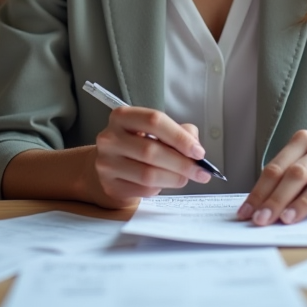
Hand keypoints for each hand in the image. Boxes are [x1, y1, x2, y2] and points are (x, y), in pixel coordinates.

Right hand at [89, 106, 211, 206]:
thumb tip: (196, 148)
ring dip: (174, 178)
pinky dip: (160, 188)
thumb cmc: (138, 143)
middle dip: (182, 163)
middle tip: (201, 172)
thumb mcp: (156, 130)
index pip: (155, 121)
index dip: (180, 137)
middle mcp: (110, 137)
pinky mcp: (109, 185)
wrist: (111, 163)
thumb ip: (179, 132)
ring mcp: (106, 163)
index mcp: (123, 116)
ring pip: (148, 174)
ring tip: (185, 178)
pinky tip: (164, 183)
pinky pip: (143, 189)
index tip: (198, 152)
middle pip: (151, 151)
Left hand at [236, 131, 306, 224]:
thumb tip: (260, 207)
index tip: (247, 213)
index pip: (277, 167)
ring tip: (289, 219)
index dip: (260, 191)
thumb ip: (287, 178)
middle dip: (277, 198)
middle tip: (263, 219)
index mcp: (304, 140)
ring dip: (304, 202)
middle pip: (297, 173)